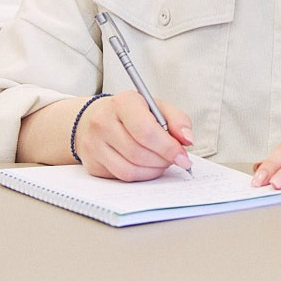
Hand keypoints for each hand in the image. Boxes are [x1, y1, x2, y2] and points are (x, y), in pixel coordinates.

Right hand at [72, 92, 194, 181]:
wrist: (96, 118)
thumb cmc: (132, 112)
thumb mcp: (157, 107)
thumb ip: (177, 120)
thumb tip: (187, 140)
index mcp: (123, 103)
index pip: (146, 130)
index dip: (168, 147)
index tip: (183, 156)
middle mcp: (103, 122)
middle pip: (139, 152)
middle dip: (163, 160)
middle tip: (175, 159)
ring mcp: (94, 144)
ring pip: (130, 169)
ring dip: (153, 170)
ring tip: (162, 162)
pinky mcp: (93, 163)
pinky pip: (122, 177)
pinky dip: (141, 176)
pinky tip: (148, 167)